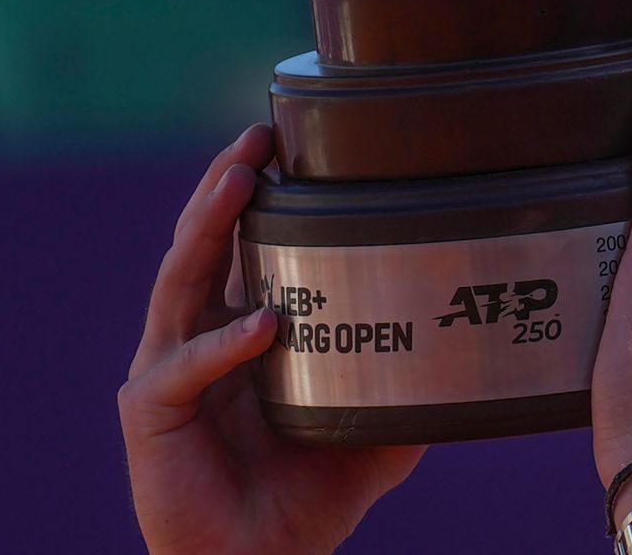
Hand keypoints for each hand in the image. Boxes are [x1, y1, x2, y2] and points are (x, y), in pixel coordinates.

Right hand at [119, 125, 425, 554]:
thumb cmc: (308, 496)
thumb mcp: (379, 432)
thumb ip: (416, 388)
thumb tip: (481, 351)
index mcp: (242, 330)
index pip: (245, 247)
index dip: (257, 193)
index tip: (287, 140)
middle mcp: (198, 336)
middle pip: (204, 243)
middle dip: (226, 184)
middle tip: (256, 136)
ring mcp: (167, 370)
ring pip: (180, 282)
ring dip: (209, 228)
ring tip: (240, 184)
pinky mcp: (150, 413)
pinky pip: (184, 368)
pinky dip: (224, 345)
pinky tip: (263, 325)